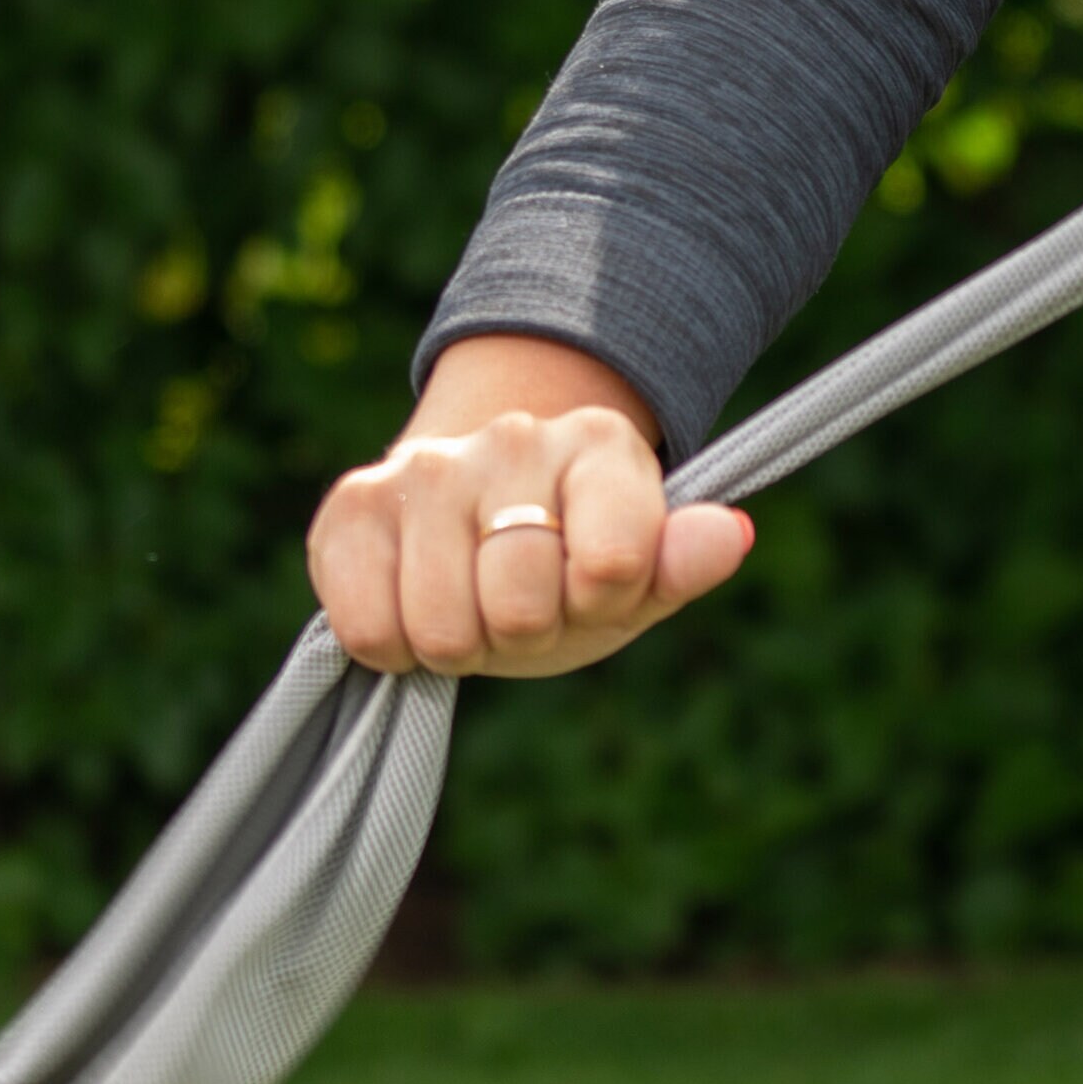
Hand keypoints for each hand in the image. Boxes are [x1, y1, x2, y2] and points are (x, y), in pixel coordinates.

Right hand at [308, 336, 752, 679]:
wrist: (468, 514)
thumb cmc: (566, 561)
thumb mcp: (637, 576)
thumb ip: (683, 561)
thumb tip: (731, 534)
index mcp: (600, 444)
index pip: (613, 565)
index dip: (597, 606)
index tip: (588, 592)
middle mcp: (513, 436)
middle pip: (522, 605)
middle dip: (522, 633)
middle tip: (518, 606)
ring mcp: (427, 465)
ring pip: (442, 627)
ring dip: (457, 644)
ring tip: (468, 602)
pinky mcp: (351, 504)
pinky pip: (368, 629)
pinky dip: (393, 647)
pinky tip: (411, 602)